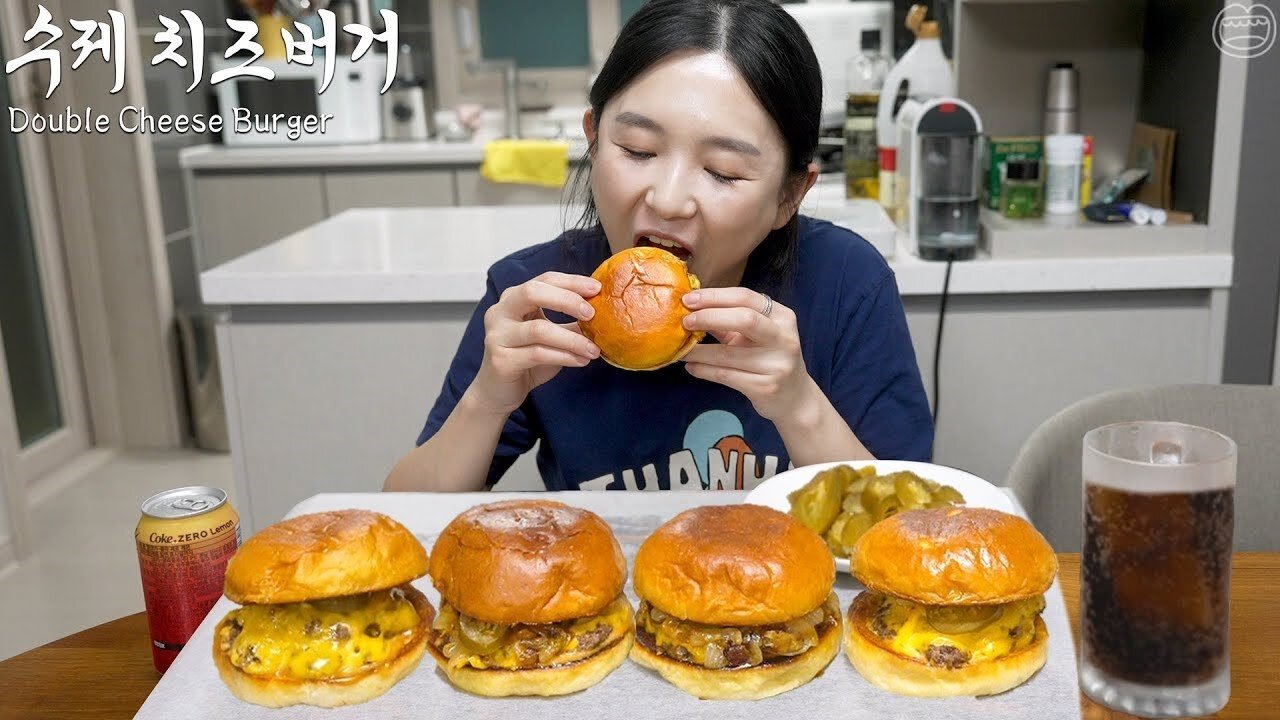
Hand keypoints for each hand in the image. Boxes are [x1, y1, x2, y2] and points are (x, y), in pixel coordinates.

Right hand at [470, 272, 601, 415]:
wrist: (499, 392)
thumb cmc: (526, 360)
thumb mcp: (552, 337)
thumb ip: (571, 323)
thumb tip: (604, 314)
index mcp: (514, 299)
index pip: (544, 280)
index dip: (571, 282)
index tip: (597, 288)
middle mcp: (500, 312)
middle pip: (533, 292)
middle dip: (567, 300)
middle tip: (592, 314)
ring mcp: (497, 335)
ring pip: (539, 329)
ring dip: (572, 339)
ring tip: (594, 349)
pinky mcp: (500, 359)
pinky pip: (537, 354)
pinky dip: (564, 356)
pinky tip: (581, 361)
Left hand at [680, 288, 818, 422]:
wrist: (795, 398)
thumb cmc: (769, 360)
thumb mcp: (756, 337)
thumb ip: (729, 322)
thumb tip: (692, 308)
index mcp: (782, 317)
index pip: (746, 297)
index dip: (714, 296)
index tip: (688, 300)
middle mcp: (783, 338)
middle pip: (744, 319)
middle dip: (709, 316)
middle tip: (685, 321)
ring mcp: (777, 364)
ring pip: (728, 353)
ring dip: (698, 351)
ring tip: (681, 349)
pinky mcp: (766, 387)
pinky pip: (726, 375)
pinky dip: (704, 370)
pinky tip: (691, 367)